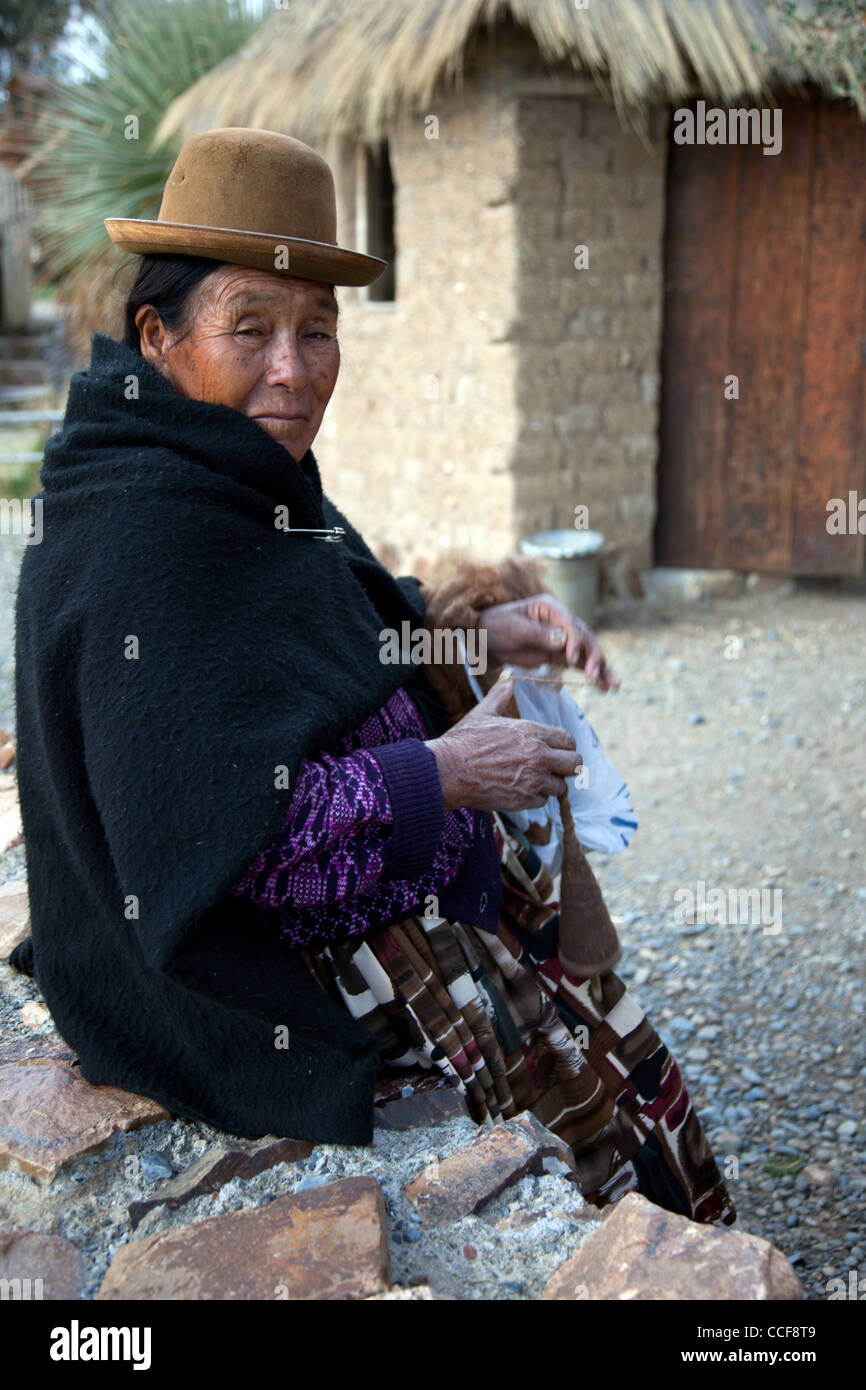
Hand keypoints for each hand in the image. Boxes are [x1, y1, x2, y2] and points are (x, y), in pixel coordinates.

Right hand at [425, 677, 579, 812]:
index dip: (565, 747)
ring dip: (550, 785)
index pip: (569, 740)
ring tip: (534, 781)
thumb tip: (508, 678)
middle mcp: (538, 755)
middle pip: (575, 765)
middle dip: (566, 767)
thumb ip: (501, 695)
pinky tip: (520, 790)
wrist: (448, 770)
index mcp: (532, 732)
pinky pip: (542, 802)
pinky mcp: (524, 799)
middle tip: (554, 769)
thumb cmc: (464, 741)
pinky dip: (535, 798)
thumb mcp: (483, 712)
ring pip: (560, 787)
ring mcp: (533, 779)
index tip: (557, 751)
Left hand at [479, 594, 618, 690]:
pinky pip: (580, 664)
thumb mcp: (514, 629)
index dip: (575, 641)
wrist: (484, 640)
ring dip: (600, 669)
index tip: (572, 658)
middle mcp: (561, 621)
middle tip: (595, 675)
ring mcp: (563, 638)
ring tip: (612, 685)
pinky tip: (605, 687)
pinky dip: (592, 675)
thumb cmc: (496, 627)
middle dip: (593, 657)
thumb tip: (563, 640)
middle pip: (584, 638)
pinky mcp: (561, 654)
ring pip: (587, 653)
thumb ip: (538, 634)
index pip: (570, 624)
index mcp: (550, 608)